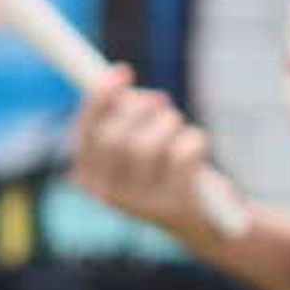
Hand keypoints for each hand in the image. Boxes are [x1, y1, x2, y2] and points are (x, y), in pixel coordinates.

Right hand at [71, 67, 227, 242]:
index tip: (123, 70)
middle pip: (114, 137)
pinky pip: (181, 155)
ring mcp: (138, 204)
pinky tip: (197, 146)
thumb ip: (123, 112)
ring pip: (147, 145)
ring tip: (179, 127)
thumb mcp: (138, 138)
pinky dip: (194, 139)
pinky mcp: (172, 207)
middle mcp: (107, 194)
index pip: (85, 131)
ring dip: (169, 123)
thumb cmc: (165, 166)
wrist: (204, 219)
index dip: (101, 98)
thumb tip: (119, 79)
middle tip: (161, 99)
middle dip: (141, 109)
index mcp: (88, 176)